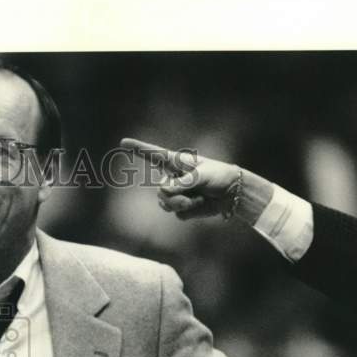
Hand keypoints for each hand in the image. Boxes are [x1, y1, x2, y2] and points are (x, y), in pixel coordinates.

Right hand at [121, 137, 249, 221]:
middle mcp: (173, 178)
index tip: (123, 142)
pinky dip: (190, 212)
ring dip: (181, 205)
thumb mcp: (202, 176)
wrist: (233, 193)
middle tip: (190, 197)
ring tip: (198, 200)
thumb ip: (182, 183)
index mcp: (176, 163)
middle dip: (174, 197)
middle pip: (160, 191)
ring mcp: (176, 193)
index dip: (137, 148)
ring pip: (165, 204)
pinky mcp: (182, 207)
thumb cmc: (219, 176)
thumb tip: (163, 191)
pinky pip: (177, 214)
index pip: (153, 155)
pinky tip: (201, 204)